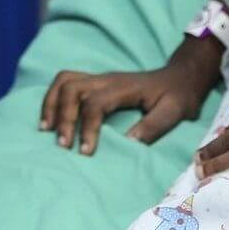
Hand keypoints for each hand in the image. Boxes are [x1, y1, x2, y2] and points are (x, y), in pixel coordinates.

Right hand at [40, 55, 218, 155]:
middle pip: (72, 87)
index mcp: (123, 87)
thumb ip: (153, 127)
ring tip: (46, 130)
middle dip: (63, 116)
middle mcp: (106, 79)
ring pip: (64, 80)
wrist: (182, 77)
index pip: (95, 103)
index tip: (86, 152)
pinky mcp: (95, 82)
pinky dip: (53, 98)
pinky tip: (51, 118)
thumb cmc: (178, 97)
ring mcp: (99, 78)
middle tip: (63, 145)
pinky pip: (65, 82)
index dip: (88, 128)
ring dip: (52, 104)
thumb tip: (127, 142)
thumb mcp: (175, 112)